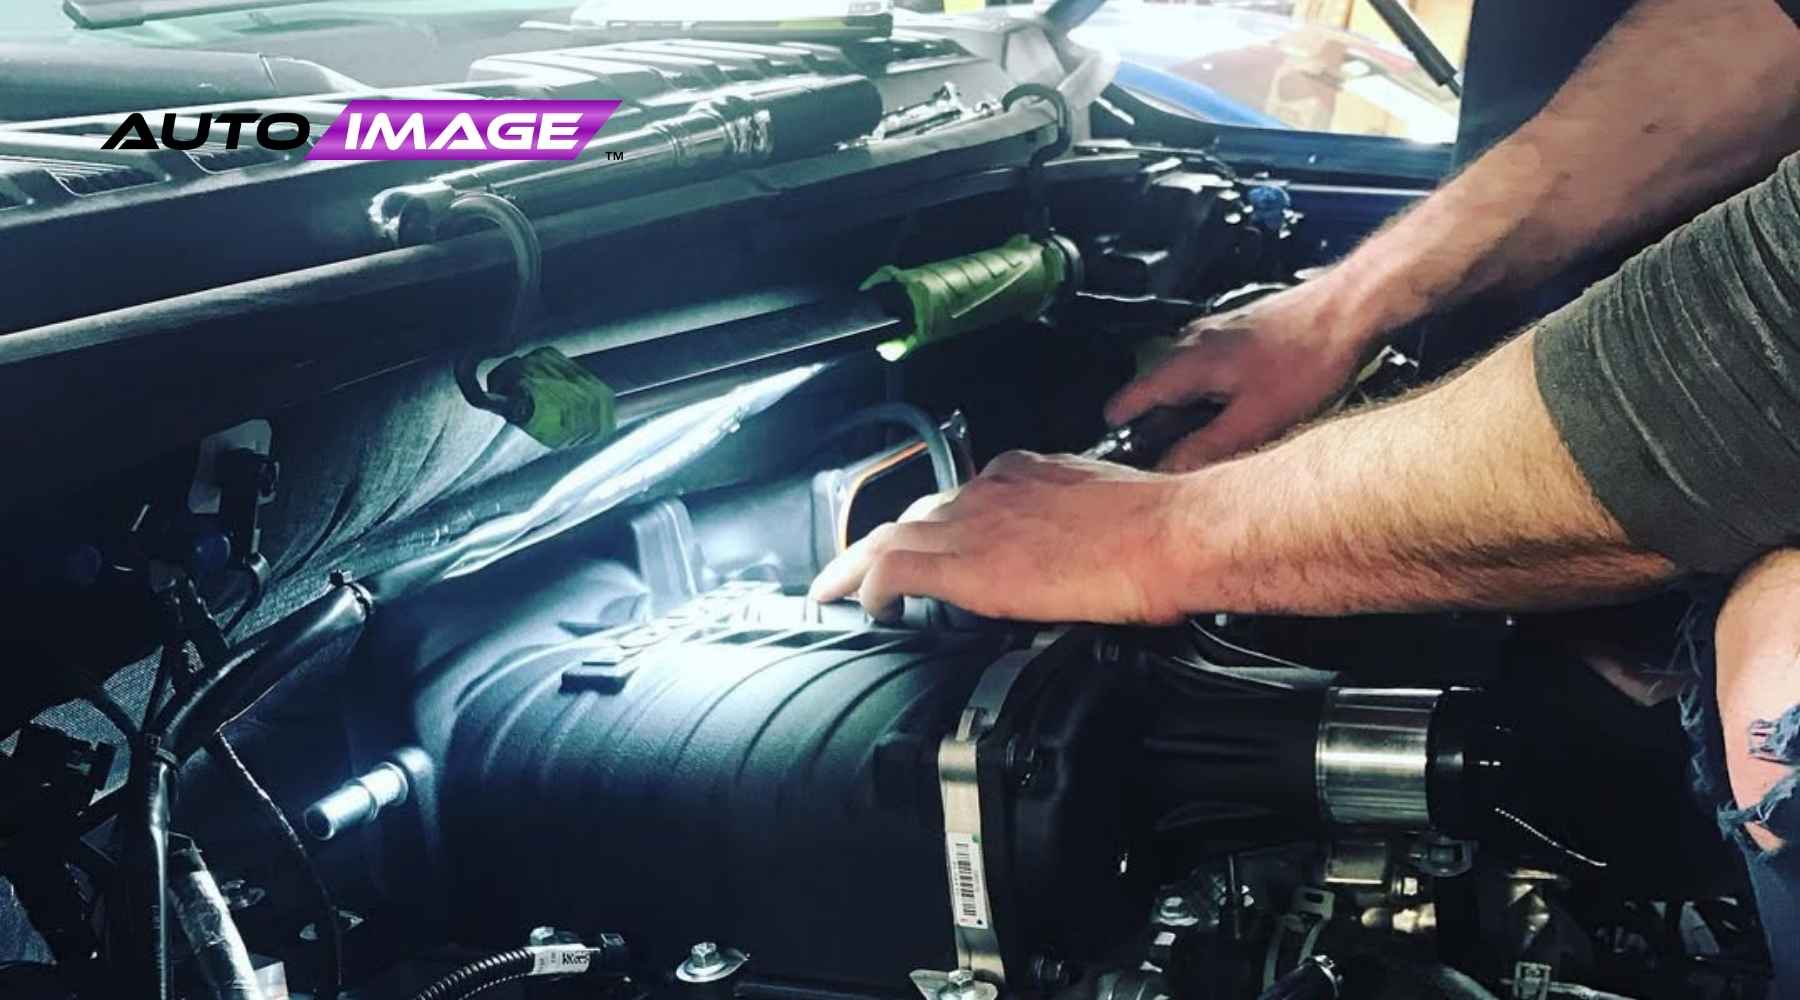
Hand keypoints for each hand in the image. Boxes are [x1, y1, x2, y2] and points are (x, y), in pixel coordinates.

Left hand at [808, 451, 1196, 624]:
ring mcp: (975, 524)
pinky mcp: (968, 563)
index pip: (965, 496)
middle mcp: (992, 491)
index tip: (933, 539)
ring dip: (860, 562)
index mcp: (1027, 475)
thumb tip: (1079, 554)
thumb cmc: (1157, 528)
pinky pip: (893, 567)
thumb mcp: (1108, 511)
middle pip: (920, 512)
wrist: (1170, 535)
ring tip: (839, 586)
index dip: (939, 521)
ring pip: (892, 534)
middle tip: (866, 567)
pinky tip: (863, 603)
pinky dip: (868, 583)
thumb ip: (1076, 526)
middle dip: (890, 538)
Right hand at [1104, 283, 1379, 470]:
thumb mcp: (1257, 418)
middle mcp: (1195, 341)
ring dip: (1186, 406)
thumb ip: (1208, 447)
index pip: (1134, 394)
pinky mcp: (1244, 330)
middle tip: (1161, 454)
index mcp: (1188, 362)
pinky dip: (1209, 390)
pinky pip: (1210, 365)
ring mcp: (1220, 331)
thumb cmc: (1307, 359)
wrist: (1349, 309)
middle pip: (1159, 387)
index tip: (1109, 443)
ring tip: (1199, 437)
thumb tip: (1170, 470)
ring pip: (1186, 376)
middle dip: (1156, 422)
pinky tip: (1232, 407)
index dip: (1119, 423)